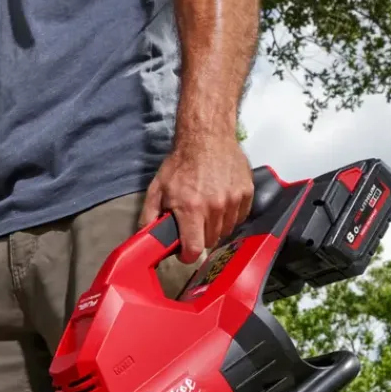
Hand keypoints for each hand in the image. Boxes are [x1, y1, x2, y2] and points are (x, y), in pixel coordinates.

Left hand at [141, 135, 254, 262]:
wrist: (207, 136)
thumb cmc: (182, 162)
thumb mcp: (157, 188)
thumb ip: (149, 216)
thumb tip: (145, 238)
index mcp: (191, 208)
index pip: (194, 249)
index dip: (187, 255)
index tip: (184, 252)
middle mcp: (215, 207)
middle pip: (210, 241)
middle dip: (200, 237)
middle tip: (194, 223)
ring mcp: (233, 200)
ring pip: (226, 231)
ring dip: (216, 227)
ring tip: (208, 210)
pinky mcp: (246, 193)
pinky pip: (240, 217)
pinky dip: (230, 215)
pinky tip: (221, 202)